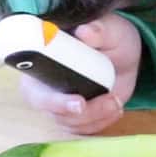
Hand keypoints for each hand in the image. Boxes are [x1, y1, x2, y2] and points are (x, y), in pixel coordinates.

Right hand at [18, 13, 141, 133]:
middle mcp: (45, 86)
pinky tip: (115, 108)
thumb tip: (86, 32)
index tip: (78, 102)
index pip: (34, 87)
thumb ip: (98, 29)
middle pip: (50, 111)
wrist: (122, 52)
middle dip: (77, 113)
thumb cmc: (107, 35)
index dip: (52, 100)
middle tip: (104, 103)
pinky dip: (102, 122)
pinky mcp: (75, 115)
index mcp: (41, 62)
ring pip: (69, 122)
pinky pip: (83, 128)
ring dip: (95, 116)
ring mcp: (59, 103)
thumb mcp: (108, 28)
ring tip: (116, 100)